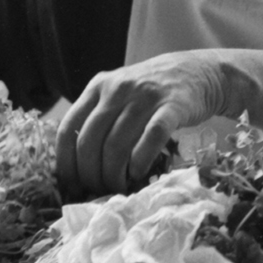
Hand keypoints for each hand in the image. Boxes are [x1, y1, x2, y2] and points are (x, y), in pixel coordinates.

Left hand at [56, 50, 245, 199]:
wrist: (197, 72)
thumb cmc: (152, 92)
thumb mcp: (118, 93)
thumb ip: (98, 117)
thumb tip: (76, 165)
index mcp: (98, 86)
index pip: (68, 129)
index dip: (66, 162)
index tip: (71, 185)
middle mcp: (117, 88)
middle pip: (90, 141)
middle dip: (90, 174)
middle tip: (99, 191)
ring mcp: (145, 96)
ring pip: (117, 144)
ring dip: (114, 174)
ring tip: (119, 188)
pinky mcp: (172, 106)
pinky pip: (151, 138)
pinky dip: (140, 161)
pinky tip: (138, 174)